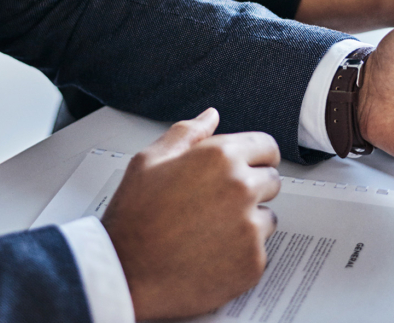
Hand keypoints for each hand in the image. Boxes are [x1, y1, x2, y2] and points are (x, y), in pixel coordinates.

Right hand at [102, 109, 280, 319]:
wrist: (122, 277)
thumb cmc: (133, 219)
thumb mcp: (150, 161)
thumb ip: (188, 133)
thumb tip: (211, 116)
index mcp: (221, 157)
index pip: (268, 147)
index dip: (256, 157)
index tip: (248, 168)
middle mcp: (242, 188)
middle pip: (271, 181)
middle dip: (251, 189)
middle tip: (217, 205)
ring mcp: (250, 226)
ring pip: (267, 217)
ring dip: (248, 223)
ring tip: (209, 232)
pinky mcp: (253, 261)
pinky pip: (260, 251)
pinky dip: (242, 255)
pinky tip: (211, 255)